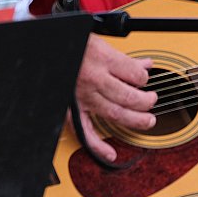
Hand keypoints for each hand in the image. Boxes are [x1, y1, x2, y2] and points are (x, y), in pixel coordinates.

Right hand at [74, 35, 155, 162]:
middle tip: (151, 100)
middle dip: (146, 101)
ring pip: (115, 114)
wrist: (46, 51)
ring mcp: (83, 96)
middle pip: (129, 97)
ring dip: (135, 120)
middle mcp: (94, 79)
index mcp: (101, 58)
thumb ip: (123, 58)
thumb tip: (145, 65)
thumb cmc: (73, 45)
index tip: (145, 77)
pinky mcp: (72, 110)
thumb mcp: (99, 43)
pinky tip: (110, 153)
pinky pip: (85, 131)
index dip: (145, 77)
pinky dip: (98, 146)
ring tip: (148, 121)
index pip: (135, 74)